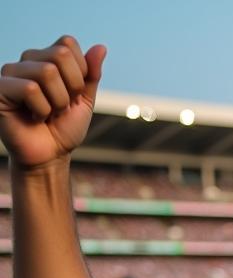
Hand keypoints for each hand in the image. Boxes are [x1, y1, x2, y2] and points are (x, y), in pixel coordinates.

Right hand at [0, 37, 104, 168]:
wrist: (49, 156)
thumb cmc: (64, 129)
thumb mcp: (84, 101)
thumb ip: (91, 74)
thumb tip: (101, 47)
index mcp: (47, 59)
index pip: (68, 44)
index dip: (79, 74)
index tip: (73, 95)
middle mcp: (27, 60)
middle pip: (60, 56)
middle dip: (70, 89)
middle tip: (60, 107)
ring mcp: (11, 72)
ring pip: (46, 72)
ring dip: (57, 102)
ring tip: (47, 113)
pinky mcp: (0, 87)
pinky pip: (30, 89)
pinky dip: (41, 109)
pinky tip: (34, 116)